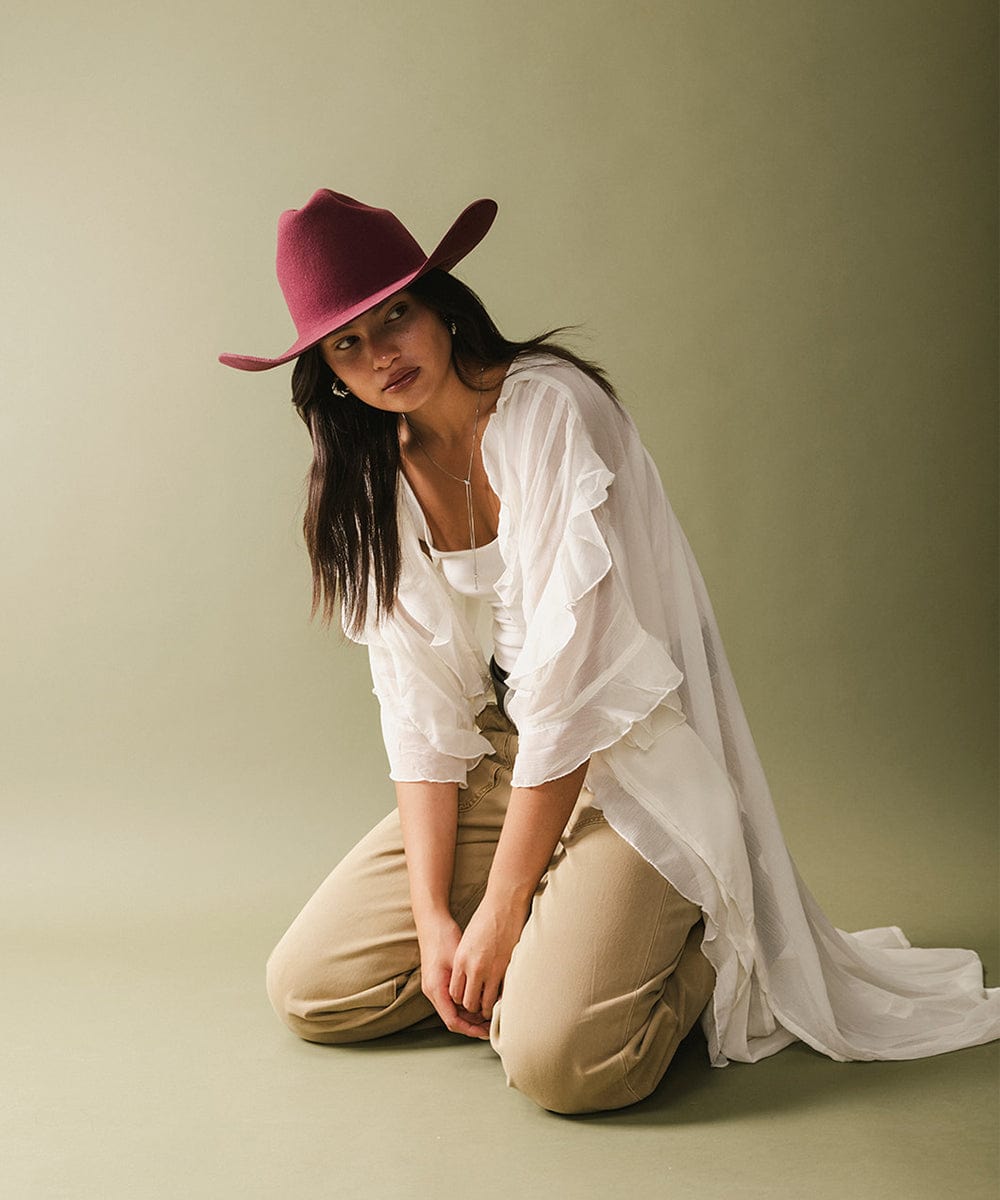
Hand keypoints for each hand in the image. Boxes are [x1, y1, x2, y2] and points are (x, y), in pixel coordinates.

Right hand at [417, 914, 491, 1038]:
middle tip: (492, 1024)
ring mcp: (434, 986)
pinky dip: (466, 1003)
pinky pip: (452, 1000)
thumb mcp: (459, 960)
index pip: (452, 1021)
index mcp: (436, 989)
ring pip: (453, 1010)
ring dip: (470, 1015)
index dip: (471, 1029)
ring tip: (489, 1014)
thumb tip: (487, 998)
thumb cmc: (444, 937)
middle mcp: (432, 991)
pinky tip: (480, 999)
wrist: (431, 921)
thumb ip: (468, 981)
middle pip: (453, 1019)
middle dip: (473, 1025)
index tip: (486, 1031)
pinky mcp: (438, 981)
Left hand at [449, 896, 530, 1021]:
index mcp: (460, 960)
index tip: (467, 1000)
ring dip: (488, 1009)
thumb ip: (465, 961)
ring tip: (491, 1010)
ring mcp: (490, 970)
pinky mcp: (506, 968)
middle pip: (468, 1002)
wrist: (503, 905)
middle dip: (473, 1008)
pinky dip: (501, 999)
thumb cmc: (485, 919)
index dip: (460, 1001)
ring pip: (485, 1003)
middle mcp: (473, 968)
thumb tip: (468, 978)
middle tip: (479, 1009)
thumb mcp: (467, 941)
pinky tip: (503, 998)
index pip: (454, 994)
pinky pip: (501, 994)